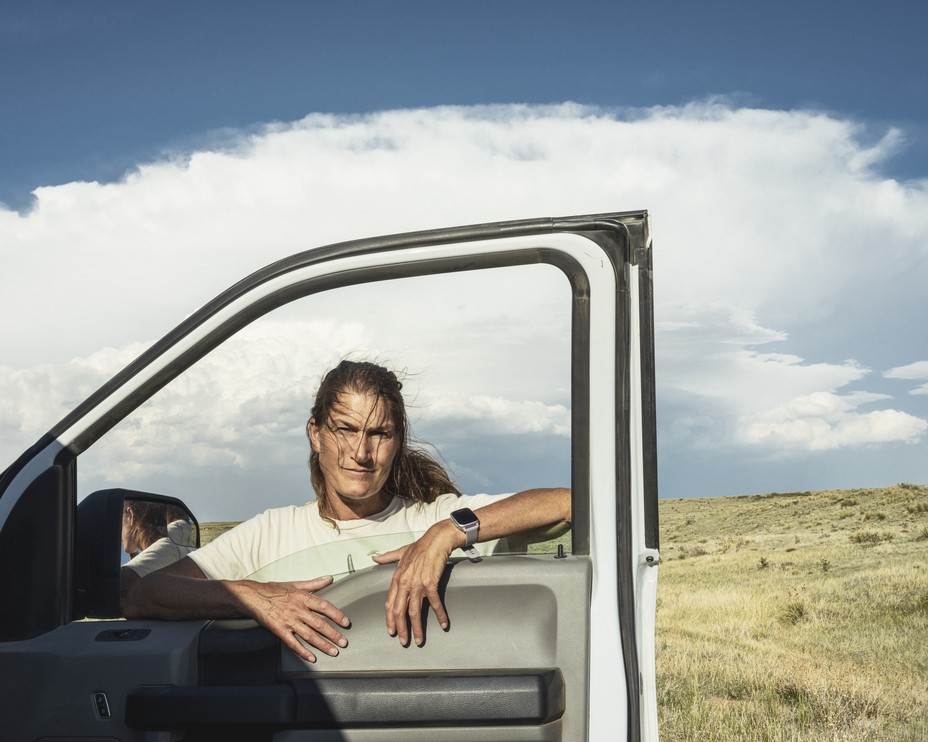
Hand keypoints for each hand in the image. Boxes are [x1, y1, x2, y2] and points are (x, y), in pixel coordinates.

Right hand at [231, 576, 350, 662]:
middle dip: (333, 634)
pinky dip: (302, 651)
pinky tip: (312, 657)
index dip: (336, 614)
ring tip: (333, 652)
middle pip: (319, 624)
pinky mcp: (279, 630)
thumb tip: (329, 578)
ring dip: (322, 645)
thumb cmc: (275, 590)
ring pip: (308, 635)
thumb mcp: (295, 584)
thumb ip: (314, 583)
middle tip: (344, 643)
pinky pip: (293, 643)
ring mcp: (288, 621)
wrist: (253, 597)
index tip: (346, 622)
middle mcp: (297, 610)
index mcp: (302, 597)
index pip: (323, 606)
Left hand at [372, 523, 457, 645]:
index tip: (391, 630)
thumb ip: (387, 557)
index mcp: (396, 577)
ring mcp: (417, 584)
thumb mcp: (401, 552)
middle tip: (403, 641)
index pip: (389, 603)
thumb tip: (374, 558)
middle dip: (401, 629)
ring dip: (417, 628)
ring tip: (419, 640)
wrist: (436, 539)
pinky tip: (443, 624)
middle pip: (399, 611)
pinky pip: (434, 604)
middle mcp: (404, 582)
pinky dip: (440, 615)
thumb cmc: (420, 546)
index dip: (389, 619)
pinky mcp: (430, 583)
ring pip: (414, 612)